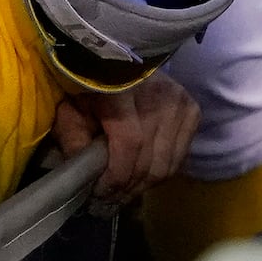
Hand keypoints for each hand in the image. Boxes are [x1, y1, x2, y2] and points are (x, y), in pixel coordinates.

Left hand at [54, 72, 198, 207]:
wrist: (117, 60)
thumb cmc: (88, 87)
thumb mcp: (69, 109)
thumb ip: (73, 140)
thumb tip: (86, 176)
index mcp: (122, 90)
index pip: (130, 143)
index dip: (117, 175)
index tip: (99, 192)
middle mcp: (158, 95)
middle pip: (150, 159)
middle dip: (128, 187)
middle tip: (109, 201)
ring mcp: (179, 102)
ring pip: (167, 164)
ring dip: (144, 186)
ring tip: (123, 193)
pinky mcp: (192, 111)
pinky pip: (179, 158)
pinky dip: (161, 173)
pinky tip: (141, 176)